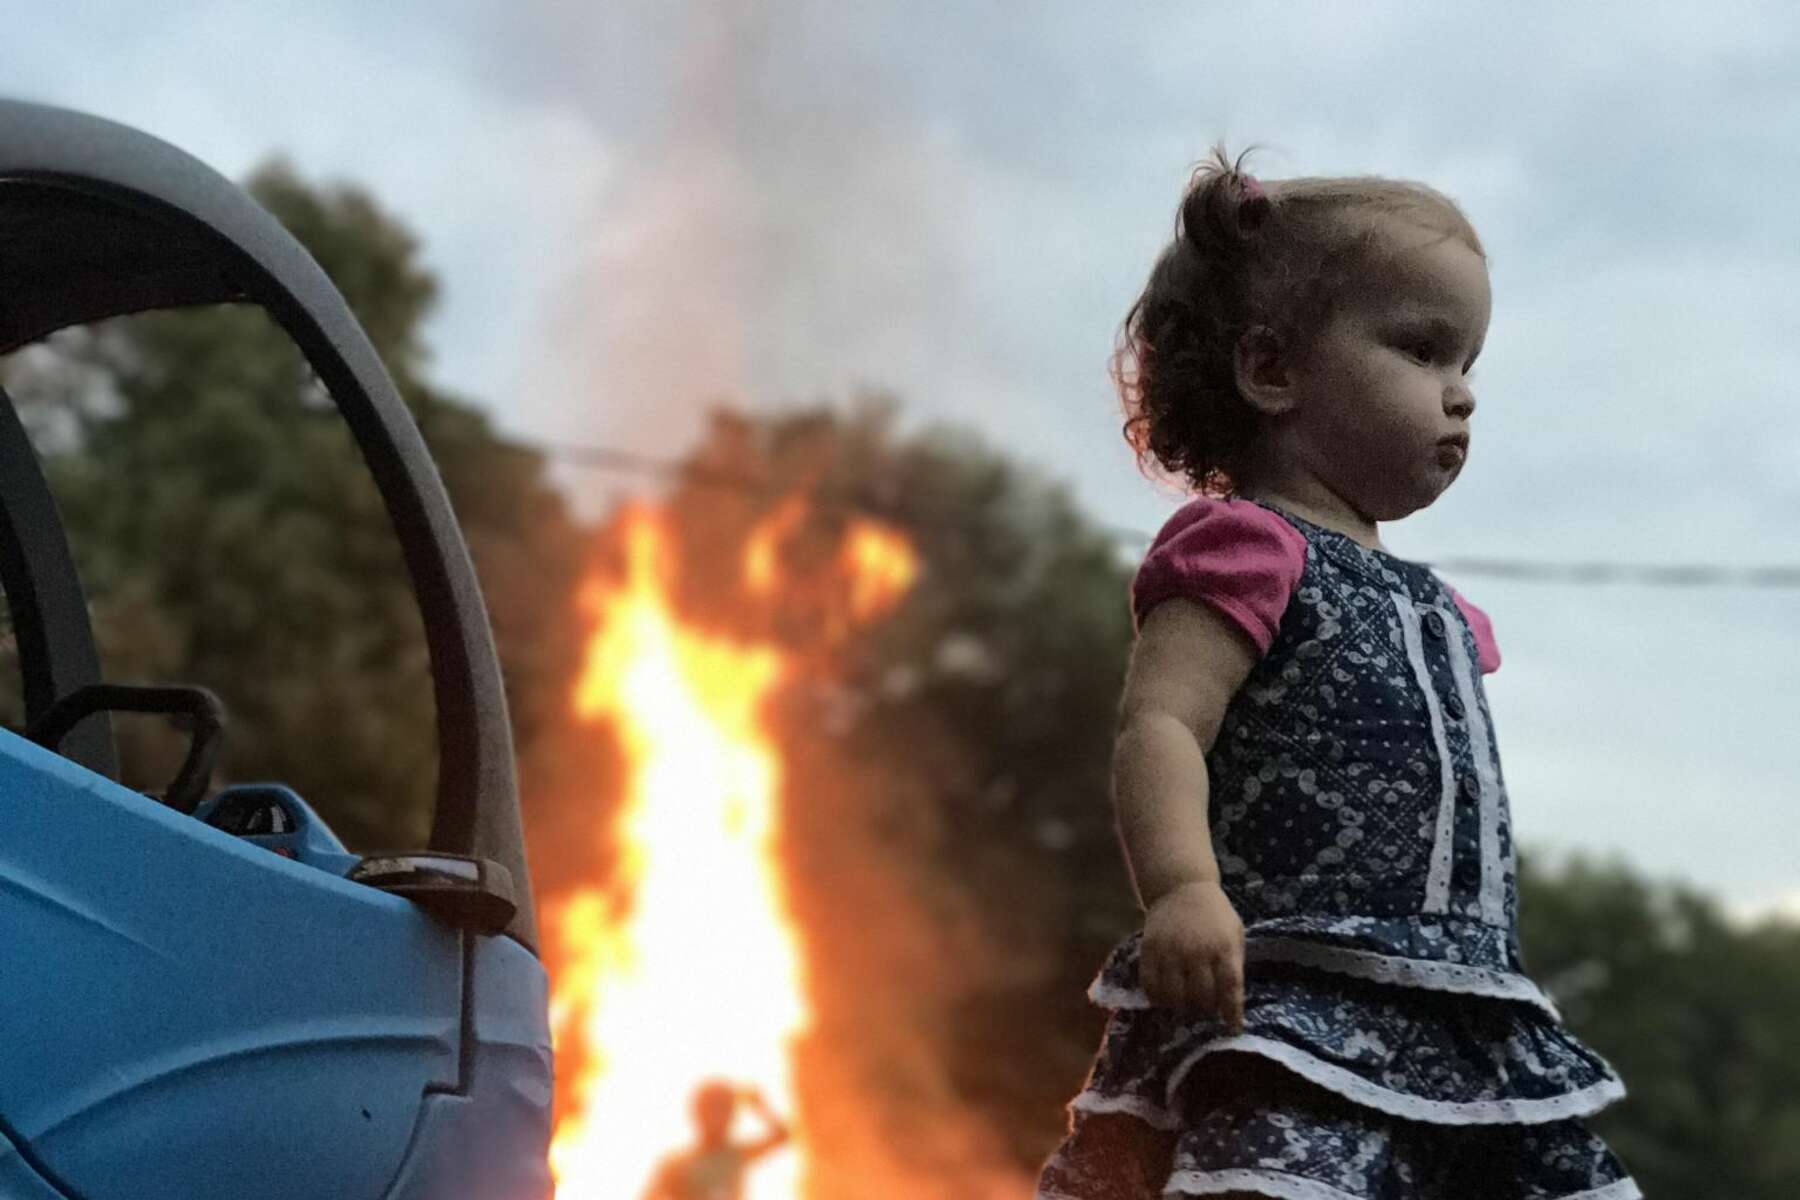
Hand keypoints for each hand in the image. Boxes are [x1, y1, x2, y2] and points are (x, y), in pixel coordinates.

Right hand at [1141, 880, 1244, 1030]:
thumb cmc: (1214, 914)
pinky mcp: (1150, 950)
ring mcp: (1171, 951)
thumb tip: (1230, 999)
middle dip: (1205, 1011)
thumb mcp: (1234, 933)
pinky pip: (1151, 984)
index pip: (1230, 988)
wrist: (1181, 887)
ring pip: (1174, 995)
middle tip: (1204, 1013)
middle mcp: (1197, 951)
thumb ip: (1233, 963)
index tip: (1233, 1029)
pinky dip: (1157, 998)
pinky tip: (1164, 999)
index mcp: (1224, 947)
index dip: (1232, 1012)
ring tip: (1184, 1007)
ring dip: (1181, 1008)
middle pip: (1201, 996)